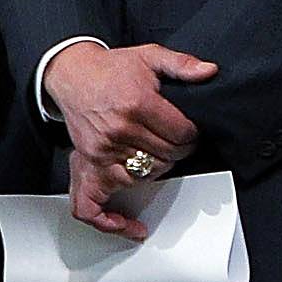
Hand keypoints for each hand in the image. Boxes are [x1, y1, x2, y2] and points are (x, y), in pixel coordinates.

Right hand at [44, 41, 219, 242]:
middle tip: (175, 141)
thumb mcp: (149, 56)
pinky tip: (126, 224)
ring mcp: (102, 151)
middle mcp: (119, 131)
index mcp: (137, 105)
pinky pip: (96, 201)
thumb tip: (208, 72)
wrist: (72, 74)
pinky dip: (110, 217)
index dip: (191, 134)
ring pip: (144, 177)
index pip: (182, 135)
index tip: (188, 131)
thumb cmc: (110, 69)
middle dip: (177, 150)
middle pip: (167, 158)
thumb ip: (181, 63)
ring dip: (156, 169)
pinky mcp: (89, 163)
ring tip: (156, 155)